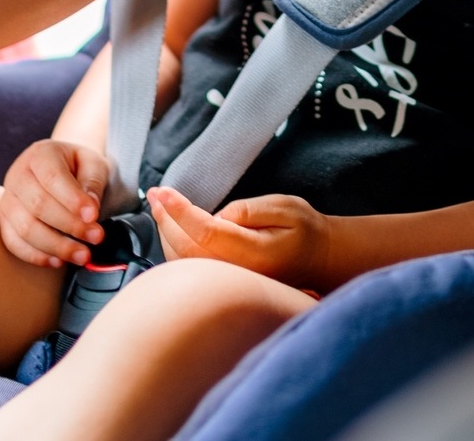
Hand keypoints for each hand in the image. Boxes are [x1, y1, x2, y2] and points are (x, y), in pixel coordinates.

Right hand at [0, 139, 109, 267]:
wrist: (64, 170)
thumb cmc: (79, 167)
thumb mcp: (94, 164)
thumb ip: (93, 183)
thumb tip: (90, 210)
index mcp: (40, 154)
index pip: (52, 177)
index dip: (72, 199)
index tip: (94, 216)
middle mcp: (18, 174)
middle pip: (37, 205)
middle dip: (70, 226)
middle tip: (96, 237)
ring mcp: (8, 199)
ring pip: (25, 228)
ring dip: (56, 246)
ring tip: (82, 255)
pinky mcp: (6, 221)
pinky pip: (14, 243)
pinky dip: (37, 256)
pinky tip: (59, 261)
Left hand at [148, 186, 332, 288]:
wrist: (319, 258)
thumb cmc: (304, 230)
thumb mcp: (285, 208)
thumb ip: (250, 211)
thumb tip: (218, 215)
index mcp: (254, 253)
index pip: (206, 232)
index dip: (180, 211)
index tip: (165, 191)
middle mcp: (238, 273)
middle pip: (188, 249)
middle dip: (166, 219)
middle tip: (154, 193)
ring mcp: (231, 281)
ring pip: (185, 262)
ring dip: (166, 233)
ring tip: (158, 206)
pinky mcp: (227, 281)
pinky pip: (191, 267)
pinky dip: (174, 246)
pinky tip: (170, 228)